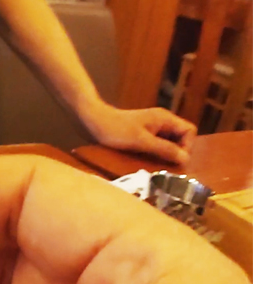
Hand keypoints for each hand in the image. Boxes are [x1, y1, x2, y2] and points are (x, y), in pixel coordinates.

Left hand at [82, 102, 196, 164]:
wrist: (93, 121)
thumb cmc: (116, 130)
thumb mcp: (142, 141)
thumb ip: (164, 149)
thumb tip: (185, 159)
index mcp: (165, 118)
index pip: (189, 131)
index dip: (187, 146)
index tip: (175, 159)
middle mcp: (162, 121)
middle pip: (180, 137)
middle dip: (177, 151)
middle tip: (166, 165)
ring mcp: (152, 127)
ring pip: (168, 142)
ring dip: (165, 153)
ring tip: (157, 164)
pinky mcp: (142, 134)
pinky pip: (157, 143)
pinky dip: (155, 152)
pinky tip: (147, 160)